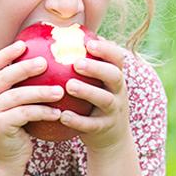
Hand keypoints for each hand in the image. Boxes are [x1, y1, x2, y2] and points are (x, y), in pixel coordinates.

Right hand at [0, 40, 64, 168]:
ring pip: (16, 96)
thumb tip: (40, 60)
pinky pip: (24, 114)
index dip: (6, 53)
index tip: (24, 44)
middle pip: (3, 77)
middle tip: (46, 62)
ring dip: (40, 91)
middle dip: (25, 67)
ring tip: (60, 90)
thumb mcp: (8, 106)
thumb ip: (15, 88)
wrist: (3, 161)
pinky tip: (58, 112)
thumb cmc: (13, 130)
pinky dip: (43, 112)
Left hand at [58, 36, 133, 155]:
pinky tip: (62, 115)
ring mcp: (114, 111)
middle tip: (76, 63)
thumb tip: (57, 36)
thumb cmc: (95, 103)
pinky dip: (78, 121)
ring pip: (105, 100)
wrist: (112, 139)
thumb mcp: (97, 84)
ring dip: (87, 92)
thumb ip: (83, 64)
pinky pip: (91, 125)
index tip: (89, 42)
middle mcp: (119, 92)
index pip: (118, 58)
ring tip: (69, 86)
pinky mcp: (104, 129)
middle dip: (97, 68)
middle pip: (114, 76)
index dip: (106, 49)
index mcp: (116, 77)